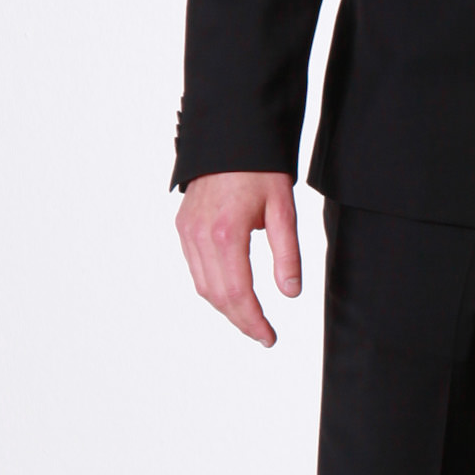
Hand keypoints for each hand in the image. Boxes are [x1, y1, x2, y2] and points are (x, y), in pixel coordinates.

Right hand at [176, 172, 301, 346]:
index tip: (269, 337)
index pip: (237, 293)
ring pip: (202, 286)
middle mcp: (199, 235)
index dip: (253, 321)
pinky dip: (212, 287)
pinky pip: (195, 268)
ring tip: (250, 318)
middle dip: (240, 320)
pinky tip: (231, 292)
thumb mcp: (284, 209)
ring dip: (225, 307)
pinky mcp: (183, 226)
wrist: (230, 136)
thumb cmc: (260, 168)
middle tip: (263, 334)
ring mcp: (187, 231)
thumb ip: (288, 254)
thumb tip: (290, 294)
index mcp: (226, 233)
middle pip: (217, 296)